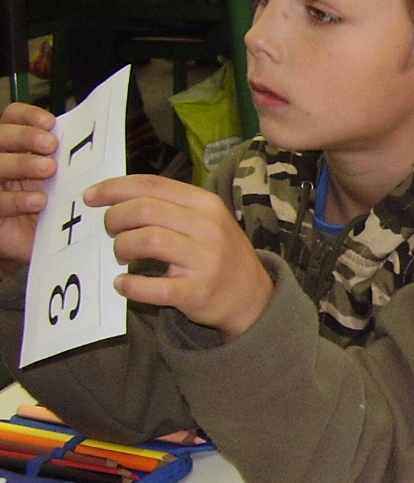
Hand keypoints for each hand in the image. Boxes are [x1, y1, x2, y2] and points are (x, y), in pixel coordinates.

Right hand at [0, 102, 58, 273]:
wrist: (39, 246)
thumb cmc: (50, 208)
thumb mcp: (62, 182)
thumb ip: (69, 162)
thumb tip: (97, 144)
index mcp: (15, 147)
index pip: (12, 118)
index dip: (28, 116)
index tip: (50, 123)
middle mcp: (0, 161)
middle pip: (0, 137)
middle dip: (24, 136)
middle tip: (50, 145)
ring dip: (21, 163)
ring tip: (47, 169)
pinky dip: (17, 200)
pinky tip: (38, 201)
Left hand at [85, 175, 272, 342]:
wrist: (253, 297)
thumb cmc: (220, 254)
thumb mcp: (207, 221)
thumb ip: (171, 207)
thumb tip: (115, 199)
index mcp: (207, 204)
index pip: (153, 185)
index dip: (115, 188)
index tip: (90, 197)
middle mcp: (209, 228)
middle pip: (145, 209)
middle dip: (115, 218)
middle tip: (110, 231)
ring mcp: (205, 260)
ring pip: (147, 240)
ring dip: (122, 247)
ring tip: (120, 255)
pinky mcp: (197, 292)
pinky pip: (153, 287)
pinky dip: (130, 285)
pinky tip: (123, 284)